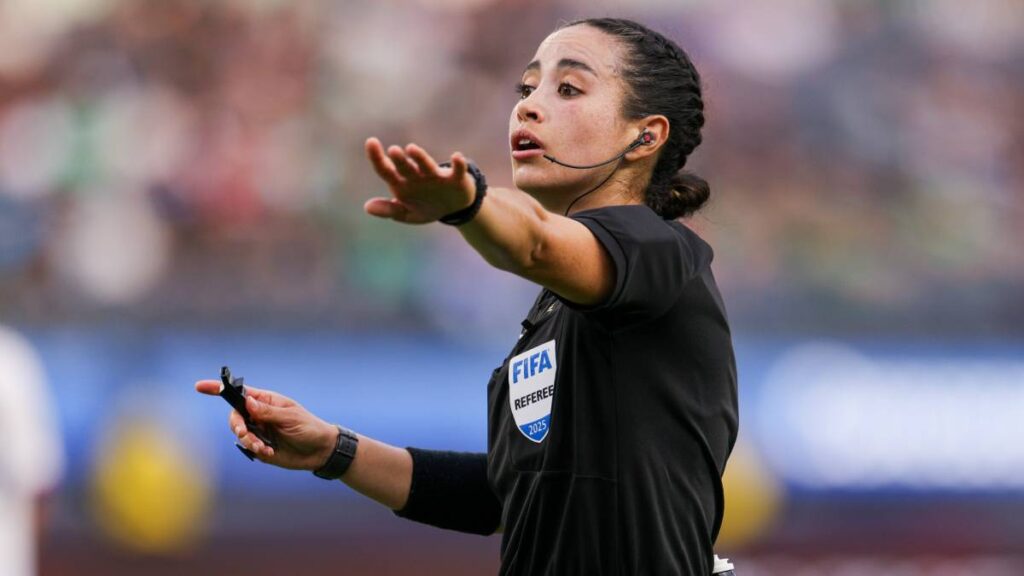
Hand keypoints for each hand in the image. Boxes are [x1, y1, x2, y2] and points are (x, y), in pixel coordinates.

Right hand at [195, 380, 338, 470]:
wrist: (320, 451)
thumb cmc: (308, 427)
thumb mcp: (290, 417)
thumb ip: (268, 412)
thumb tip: (248, 402)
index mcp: (265, 401)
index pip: (238, 393)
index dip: (218, 389)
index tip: (199, 386)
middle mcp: (258, 415)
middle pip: (234, 416)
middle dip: (237, 426)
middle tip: (246, 434)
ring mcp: (258, 431)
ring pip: (239, 435)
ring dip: (248, 441)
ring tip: (262, 447)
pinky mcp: (260, 447)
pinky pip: (248, 448)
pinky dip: (255, 450)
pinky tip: (269, 452)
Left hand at [363, 137, 475, 223]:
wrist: (454, 208)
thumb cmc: (426, 206)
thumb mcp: (407, 213)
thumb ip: (389, 210)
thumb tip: (367, 207)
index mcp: (402, 183)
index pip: (386, 170)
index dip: (377, 157)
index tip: (371, 141)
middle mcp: (417, 176)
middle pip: (405, 167)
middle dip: (399, 160)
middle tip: (392, 150)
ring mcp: (436, 176)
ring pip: (427, 165)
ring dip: (420, 157)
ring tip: (411, 149)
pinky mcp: (456, 179)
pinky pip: (457, 170)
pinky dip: (458, 164)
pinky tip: (456, 157)